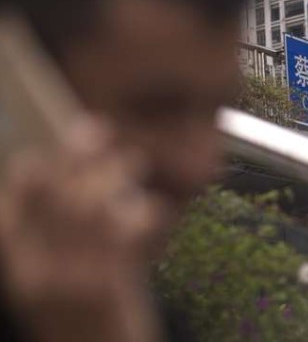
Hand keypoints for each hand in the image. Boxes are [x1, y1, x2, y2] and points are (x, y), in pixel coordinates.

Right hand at [0, 120, 168, 341]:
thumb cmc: (88, 319)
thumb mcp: (60, 279)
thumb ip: (59, 235)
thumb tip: (76, 173)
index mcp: (21, 268)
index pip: (10, 206)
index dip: (32, 168)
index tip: (55, 139)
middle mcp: (36, 273)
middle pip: (53, 196)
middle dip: (75, 157)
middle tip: (98, 132)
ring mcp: (69, 281)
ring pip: (89, 206)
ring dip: (113, 175)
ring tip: (130, 162)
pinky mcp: (105, 289)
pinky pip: (122, 234)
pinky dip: (141, 212)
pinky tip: (151, 210)